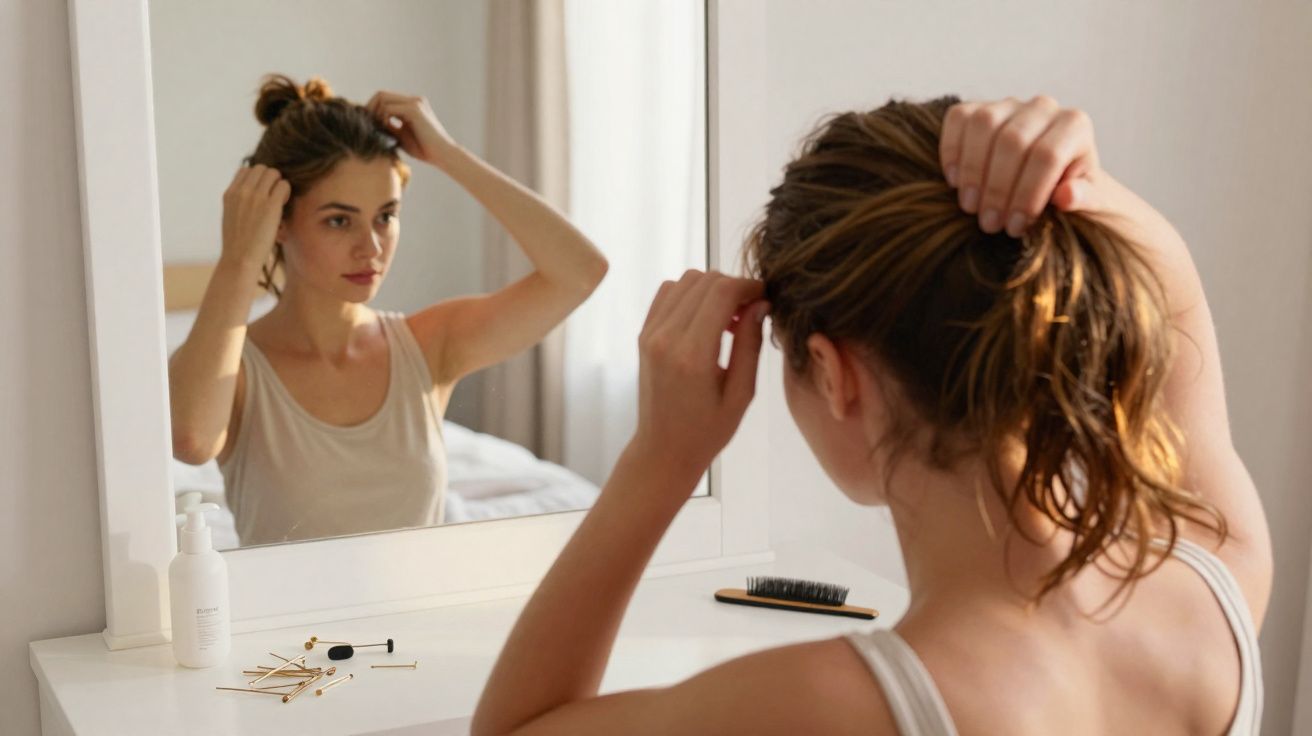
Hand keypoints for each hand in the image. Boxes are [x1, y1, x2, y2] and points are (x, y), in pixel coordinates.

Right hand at [220, 164, 289, 268]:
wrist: (240, 259)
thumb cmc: (239, 243)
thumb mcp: (231, 216)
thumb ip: (240, 201)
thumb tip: (254, 194)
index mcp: (230, 194)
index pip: (246, 170)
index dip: (257, 179)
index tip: (262, 193)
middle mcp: (241, 191)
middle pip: (262, 168)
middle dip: (270, 179)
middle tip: (274, 196)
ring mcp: (255, 197)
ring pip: (274, 173)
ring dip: (279, 184)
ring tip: (279, 200)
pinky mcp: (270, 205)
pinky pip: (284, 185)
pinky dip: (287, 192)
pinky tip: (284, 204)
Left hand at [366, 91, 456, 166]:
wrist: (442, 155)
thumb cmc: (424, 150)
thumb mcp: (401, 136)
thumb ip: (388, 127)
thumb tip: (370, 123)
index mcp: (412, 105)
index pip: (385, 98)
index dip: (373, 109)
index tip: (367, 124)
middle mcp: (413, 100)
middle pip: (381, 94)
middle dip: (370, 108)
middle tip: (366, 124)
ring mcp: (414, 102)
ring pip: (383, 97)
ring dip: (375, 113)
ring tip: (375, 128)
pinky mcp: (414, 109)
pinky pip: (389, 108)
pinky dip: (382, 117)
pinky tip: (384, 129)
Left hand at [630, 270, 768, 481]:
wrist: (662, 450)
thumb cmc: (708, 431)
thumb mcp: (741, 394)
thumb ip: (750, 345)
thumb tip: (760, 303)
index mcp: (692, 355)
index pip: (721, 293)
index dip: (748, 286)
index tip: (765, 297)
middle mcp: (666, 337)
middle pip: (704, 281)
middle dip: (733, 287)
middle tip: (750, 312)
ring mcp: (650, 333)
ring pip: (685, 281)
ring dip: (712, 289)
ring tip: (729, 319)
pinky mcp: (643, 334)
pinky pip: (668, 293)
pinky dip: (691, 295)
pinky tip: (706, 319)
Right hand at [939, 95, 1112, 236]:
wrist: (1049, 178)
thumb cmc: (1069, 193)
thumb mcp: (1090, 203)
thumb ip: (1086, 199)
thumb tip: (1066, 196)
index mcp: (1074, 125)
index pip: (1048, 155)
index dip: (1028, 193)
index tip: (1016, 227)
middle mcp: (1043, 107)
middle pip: (1013, 141)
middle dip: (998, 188)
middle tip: (990, 224)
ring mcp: (1008, 104)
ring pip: (984, 125)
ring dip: (972, 171)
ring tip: (971, 208)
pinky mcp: (978, 108)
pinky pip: (958, 119)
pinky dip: (952, 151)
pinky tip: (955, 182)